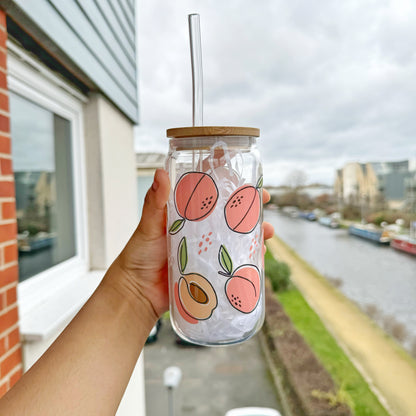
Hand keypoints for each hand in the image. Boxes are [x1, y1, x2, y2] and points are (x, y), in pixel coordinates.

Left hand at [114, 169, 273, 320]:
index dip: (227, 181)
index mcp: (186, 213)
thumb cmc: (139, 254)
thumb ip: (155, 202)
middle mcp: (200, 228)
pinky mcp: (211, 268)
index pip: (210, 191)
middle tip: (264, 199)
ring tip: (268, 231)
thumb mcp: (149, 226)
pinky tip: (260, 256)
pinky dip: (249, 257)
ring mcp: (207, 248)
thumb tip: (161, 172)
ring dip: (255, 232)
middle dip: (249, 205)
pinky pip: (234, 260)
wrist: (137, 291)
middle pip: (229, 213)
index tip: (242, 174)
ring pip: (236, 236)